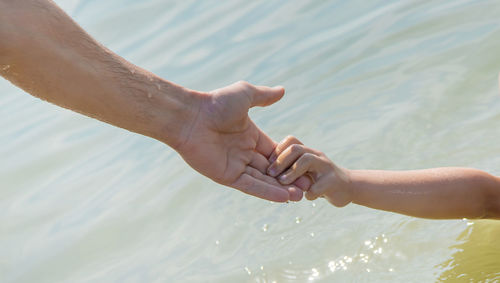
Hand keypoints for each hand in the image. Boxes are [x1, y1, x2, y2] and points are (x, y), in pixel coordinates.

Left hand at [175, 81, 302, 201]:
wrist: (190, 117)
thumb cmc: (215, 103)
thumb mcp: (245, 95)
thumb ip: (264, 96)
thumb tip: (282, 90)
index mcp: (249, 136)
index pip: (274, 151)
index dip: (290, 160)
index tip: (306, 167)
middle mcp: (244, 152)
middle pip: (271, 169)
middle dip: (289, 178)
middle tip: (309, 186)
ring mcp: (235, 165)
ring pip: (263, 180)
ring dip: (281, 188)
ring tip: (301, 196)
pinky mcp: (226, 176)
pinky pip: (250, 186)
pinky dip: (266, 192)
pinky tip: (284, 198)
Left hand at [267, 136, 351, 206]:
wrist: (348, 187)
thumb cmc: (319, 179)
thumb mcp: (304, 171)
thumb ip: (290, 168)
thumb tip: (265, 171)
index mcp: (309, 152)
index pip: (291, 141)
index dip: (278, 151)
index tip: (269, 164)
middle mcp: (317, 156)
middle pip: (296, 148)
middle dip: (280, 161)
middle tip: (271, 174)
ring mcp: (326, 167)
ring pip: (306, 160)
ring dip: (292, 172)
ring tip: (283, 182)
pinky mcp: (333, 182)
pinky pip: (317, 187)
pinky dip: (309, 193)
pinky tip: (306, 197)